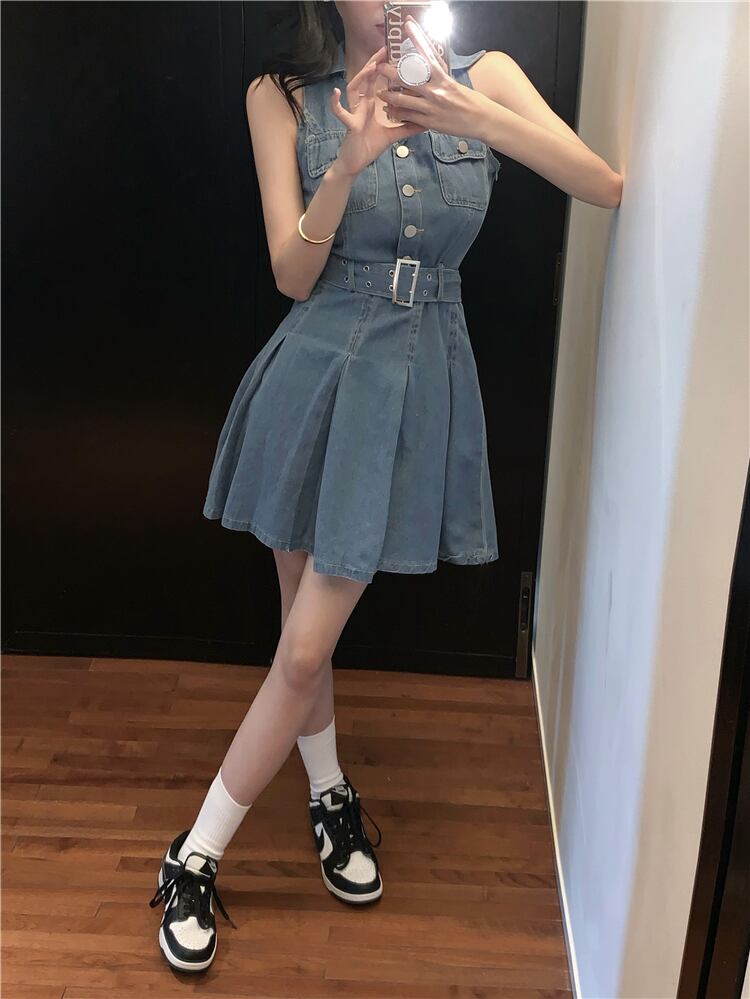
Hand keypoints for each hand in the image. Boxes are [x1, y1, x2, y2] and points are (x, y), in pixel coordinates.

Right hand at [330, 44, 425, 177]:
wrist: (355, 162)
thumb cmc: (370, 146)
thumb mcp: (393, 135)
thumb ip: (407, 127)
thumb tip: (425, 123)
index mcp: (372, 104)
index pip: (378, 80)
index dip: (386, 67)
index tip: (397, 54)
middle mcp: (362, 104)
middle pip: (367, 78)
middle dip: (375, 63)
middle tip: (385, 49)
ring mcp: (355, 112)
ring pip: (354, 89)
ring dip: (361, 77)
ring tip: (370, 67)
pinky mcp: (350, 124)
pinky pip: (340, 112)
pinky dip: (336, 103)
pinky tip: (335, 92)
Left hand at [374, 17, 483, 138]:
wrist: (480, 120)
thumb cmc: (469, 100)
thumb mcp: (453, 82)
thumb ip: (439, 75)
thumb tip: (429, 64)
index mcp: (442, 77)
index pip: (427, 53)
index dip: (416, 38)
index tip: (408, 25)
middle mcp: (435, 90)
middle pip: (406, 78)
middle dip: (389, 72)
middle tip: (379, 67)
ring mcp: (431, 107)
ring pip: (402, 99)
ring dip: (389, 96)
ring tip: (381, 93)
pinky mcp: (430, 122)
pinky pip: (408, 116)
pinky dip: (398, 113)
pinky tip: (390, 111)